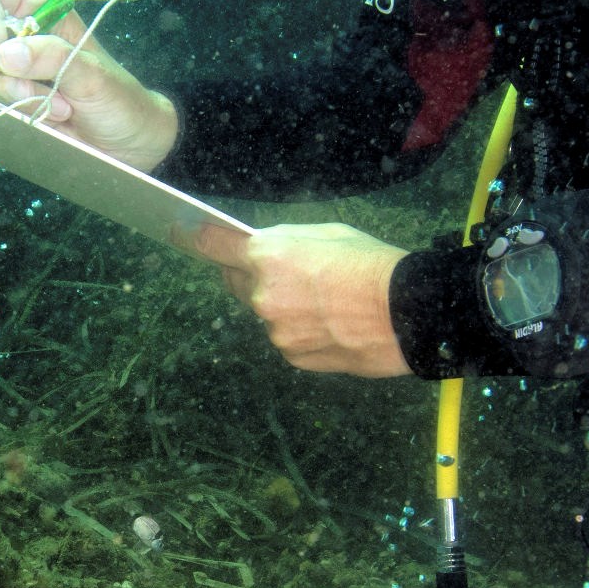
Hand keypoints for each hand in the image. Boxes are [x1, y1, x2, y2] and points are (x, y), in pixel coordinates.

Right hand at [0, 0, 177, 171]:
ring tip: (58, 107)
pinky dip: (9, 113)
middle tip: (35, 89)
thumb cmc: (120, 99)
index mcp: (37, 10)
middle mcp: (14, 35)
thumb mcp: (93, 74)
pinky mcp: (3, 101)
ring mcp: (6, 71)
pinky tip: (45, 118)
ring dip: (10, 95)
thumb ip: (52, 57)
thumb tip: (3, 54)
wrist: (128, 144)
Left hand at [192, 221, 412, 376]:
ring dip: (282, 305)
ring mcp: (275, 329)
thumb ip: (285, 241)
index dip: (192, 236)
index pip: (212, 244)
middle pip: (234, 281)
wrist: (409, 312)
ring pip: (264, 313)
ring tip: (325, 299)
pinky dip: (299, 330)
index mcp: (268, 254)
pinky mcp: (292, 356)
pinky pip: (285, 338)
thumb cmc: (372, 264)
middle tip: (285, 270)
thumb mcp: (326, 233)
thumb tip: (261, 248)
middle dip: (248, 274)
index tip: (178, 231)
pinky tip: (330, 321)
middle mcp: (263, 293)